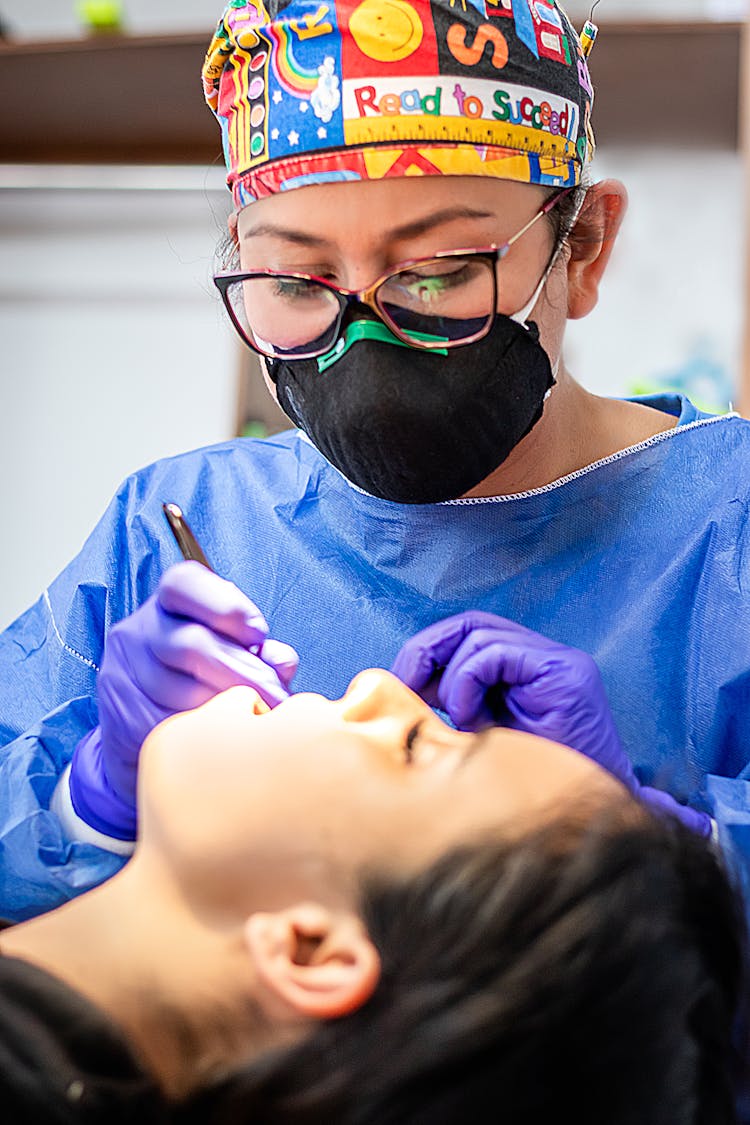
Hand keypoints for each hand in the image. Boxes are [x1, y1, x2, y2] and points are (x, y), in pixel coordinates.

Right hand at [69, 562, 298, 838]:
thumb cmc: (203, 678)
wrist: (146, 725)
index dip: (226, 606)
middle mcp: (139, 629)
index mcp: (169, 602)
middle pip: (192, 644)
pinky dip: (203, 734)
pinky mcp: (118, 714)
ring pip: (181, 691)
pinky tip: (225, 738)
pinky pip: (167, 727)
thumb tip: (282, 661)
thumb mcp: (232, 653)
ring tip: (257, 719)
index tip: (260, 634)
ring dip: (228, 708)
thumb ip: (259, 653)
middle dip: (244, 673)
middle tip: (277, 697)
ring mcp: (123, 671)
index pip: (186, 585)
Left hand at [392, 612, 710, 836]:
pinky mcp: (565, 673)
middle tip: (407, 685)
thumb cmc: (531, 784)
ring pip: (479, 636)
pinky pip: (494, 654)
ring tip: (460, 718)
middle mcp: (547, 655)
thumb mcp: (480, 732)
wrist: (587, 819)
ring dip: (452, 680)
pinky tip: (471, 717)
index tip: (405, 683)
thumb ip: (455, 699)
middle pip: (471, 623)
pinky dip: (467, 682)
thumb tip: (406, 681)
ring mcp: (560, 661)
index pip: (469, 632)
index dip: (430, 649)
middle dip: (428, 650)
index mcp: (526, 667)